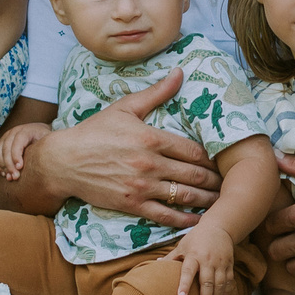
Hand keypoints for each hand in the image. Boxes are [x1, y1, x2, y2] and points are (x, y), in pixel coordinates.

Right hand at [0, 121, 48, 180]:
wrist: (38, 131)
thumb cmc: (44, 138)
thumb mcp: (47, 140)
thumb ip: (46, 146)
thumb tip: (46, 158)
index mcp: (25, 130)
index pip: (18, 141)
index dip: (16, 155)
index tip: (19, 168)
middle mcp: (13, 132)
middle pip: (6, 148)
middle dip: (9, 164)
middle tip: (15, 177)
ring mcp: (5, 137)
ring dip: (3, 166)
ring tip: (10, 177)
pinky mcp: (1, 143)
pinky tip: (5, 174)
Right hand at [25, 69, 217, 227]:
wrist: (64, 161)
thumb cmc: (94, 132)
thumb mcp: (125, 107)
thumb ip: (156, 93)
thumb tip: (180, 72)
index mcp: (151, 137)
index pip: (194, 150)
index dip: (213, 157)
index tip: (224, 160)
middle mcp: (150, 163)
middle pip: (195, 175)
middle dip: (216, 181)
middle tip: (230, 183)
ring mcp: (141, 186)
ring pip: (185, 196)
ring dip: (207, 200)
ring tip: (222, 201)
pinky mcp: (132, 205)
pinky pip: (165, 216)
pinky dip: (185, 220)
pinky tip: (199, 221)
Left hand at [168, 225, 235, 294]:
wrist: (218, 227)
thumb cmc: (196, 238)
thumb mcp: (182, 245)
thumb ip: (171, 257)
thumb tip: (156, 264)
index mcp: (193, 255)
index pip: (188, 271)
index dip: (184, 284)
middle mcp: (207, 259)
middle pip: (207, 281)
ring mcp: (220, 262)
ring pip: (220, 283)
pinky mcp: (229, 264)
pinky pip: (229, 280)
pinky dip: (226, 291)